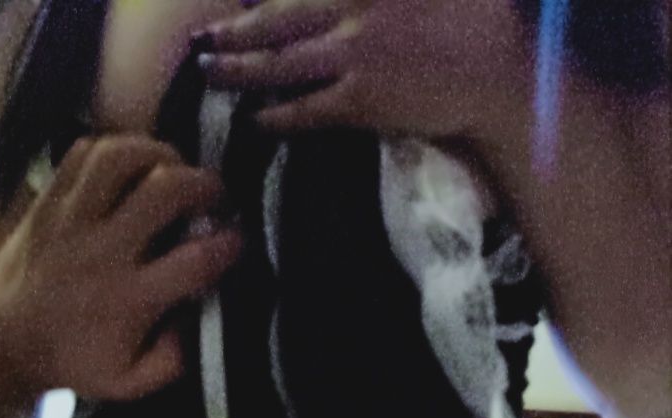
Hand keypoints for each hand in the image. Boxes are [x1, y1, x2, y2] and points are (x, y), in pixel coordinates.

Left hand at [0, 135, 241, 401]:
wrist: (3, 344)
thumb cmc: (76, 362)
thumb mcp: (131, 382)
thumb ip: (174, 359)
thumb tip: (200, 317)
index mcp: (131, 299)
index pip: (194, 261)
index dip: (228, 243)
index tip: (238, 239)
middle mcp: (104, 252)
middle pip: (164, 191)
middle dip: (202, 183)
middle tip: (214, 193)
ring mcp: (72, 220)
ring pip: (122, 158)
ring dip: (159, 155)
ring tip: (172, 169)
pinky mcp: (49, 201)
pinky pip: (84, 153)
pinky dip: (116, 149)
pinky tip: (132, 167)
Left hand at [197, 0, 531, 141]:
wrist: (502, 71)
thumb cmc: (480, 18)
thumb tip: (351, 1)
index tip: (238, 0)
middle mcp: (352, 9)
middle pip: (277, 17)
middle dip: (235, 28)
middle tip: (203, 37)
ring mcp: (354, 55)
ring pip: (281, 63)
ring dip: (240, 68)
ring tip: (211, 71)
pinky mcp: (362, 100)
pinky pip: (308, 110)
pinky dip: (278, 116)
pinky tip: (256, 119)